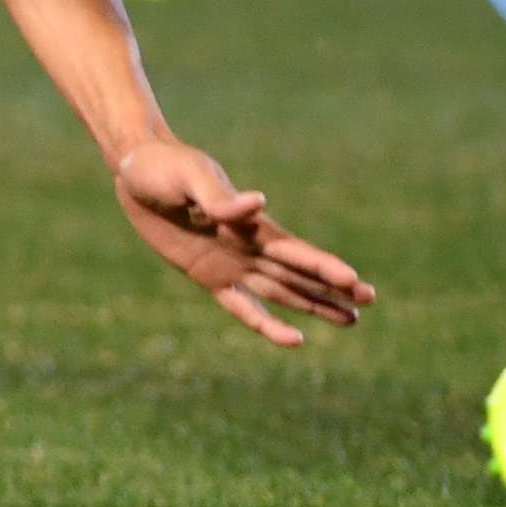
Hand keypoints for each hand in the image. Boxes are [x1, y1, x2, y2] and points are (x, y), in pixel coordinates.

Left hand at [111, 139, 374, 346]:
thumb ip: (220, 197)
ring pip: (282, 292)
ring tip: (351, 319)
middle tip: (369, 300)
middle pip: (298, 273)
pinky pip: (241, 306)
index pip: (294, 250)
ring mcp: (231, 263)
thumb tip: (258, 202)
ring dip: (315, 306)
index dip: (323, 266)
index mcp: (250, 223)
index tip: (354, 280)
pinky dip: (265, 322)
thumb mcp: (190, 177)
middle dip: (333, 288)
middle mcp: (248, 246)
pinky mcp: (208, 277)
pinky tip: (292, 339)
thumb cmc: (165, 168)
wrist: (135, 171)